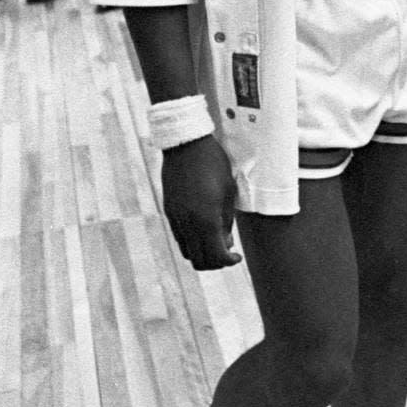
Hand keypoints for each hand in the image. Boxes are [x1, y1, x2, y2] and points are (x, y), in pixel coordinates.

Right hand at [161, 135, 241, 269]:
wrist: (186, 144)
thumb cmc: (214, 164)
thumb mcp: (228, 191)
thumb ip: (226, 220)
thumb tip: (226, 243)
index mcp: (206, 218)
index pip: (216, 255)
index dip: (228, 261)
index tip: (237, 257)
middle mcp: (187, 222)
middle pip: (199, 259)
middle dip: (215, 262)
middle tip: (228, 251)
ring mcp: (175, 218)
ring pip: (187, 251)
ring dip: (202, 253)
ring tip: (216, 241)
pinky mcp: (169, 211)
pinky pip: (179, 237)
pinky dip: (192, 242)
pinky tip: (204, 231)